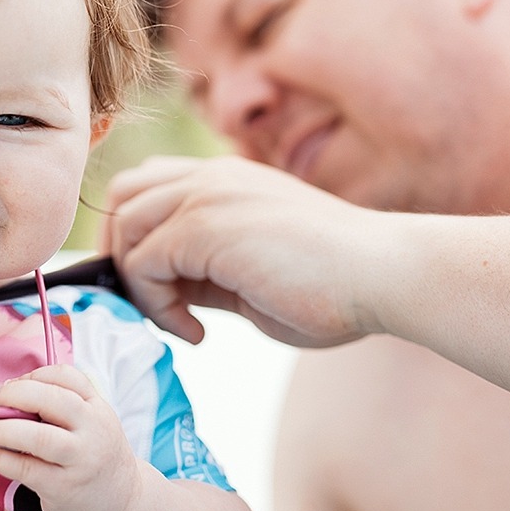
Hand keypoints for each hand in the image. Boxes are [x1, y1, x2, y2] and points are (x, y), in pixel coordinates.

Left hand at [0, 365, 140, 510]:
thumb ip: (60, 408)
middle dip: (12, 395)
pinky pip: (25, 468)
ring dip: (1, 429)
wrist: (122, 504)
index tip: (9, 385)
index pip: (66, 376)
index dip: (32, 376)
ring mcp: (80, 460)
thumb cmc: (94, 457)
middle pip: (51, 400)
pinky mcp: (63, 488)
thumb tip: (5, 394)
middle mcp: (93, 430)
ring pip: (37, 436)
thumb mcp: (91, 425)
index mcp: (97, 408)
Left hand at [100, 155, 378, 347]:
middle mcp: (210, 177)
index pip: (148, 188)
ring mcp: (206, 195)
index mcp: (225, 179)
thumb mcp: (253, 270)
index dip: (137, 238)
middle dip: (121, 252)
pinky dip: (156, 306)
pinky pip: (143, 265)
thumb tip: (163, 291)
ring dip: (138, 284)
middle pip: (122, 196)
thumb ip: (205, 270)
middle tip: (153, 303)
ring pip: (125, 227)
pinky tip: (198, 333)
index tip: (162, 291)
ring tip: (178, 322)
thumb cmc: (335, 284)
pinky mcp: (205, 227)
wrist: (388, 276)